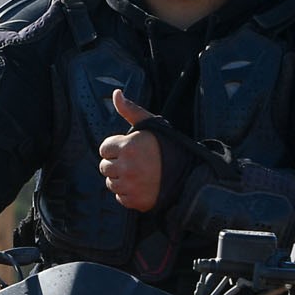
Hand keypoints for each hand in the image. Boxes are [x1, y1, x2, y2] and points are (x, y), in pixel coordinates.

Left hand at [97, 90, 164, 211]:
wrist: (189, 175)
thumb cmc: (168, 147)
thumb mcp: (151, 124)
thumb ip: (130, 110)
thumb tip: (116, 93)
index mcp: (129, 146)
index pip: (104, 148)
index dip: (116, 148)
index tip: (129, 149)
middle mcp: (127, 166)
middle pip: (104, 167)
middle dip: (116, 164)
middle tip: (135, 162)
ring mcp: (131, 185)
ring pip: (110, 183)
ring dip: (121, 179)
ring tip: (139, 174)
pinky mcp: (135, 201)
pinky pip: (120, 197)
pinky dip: (128, 193)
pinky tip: (142, 186)